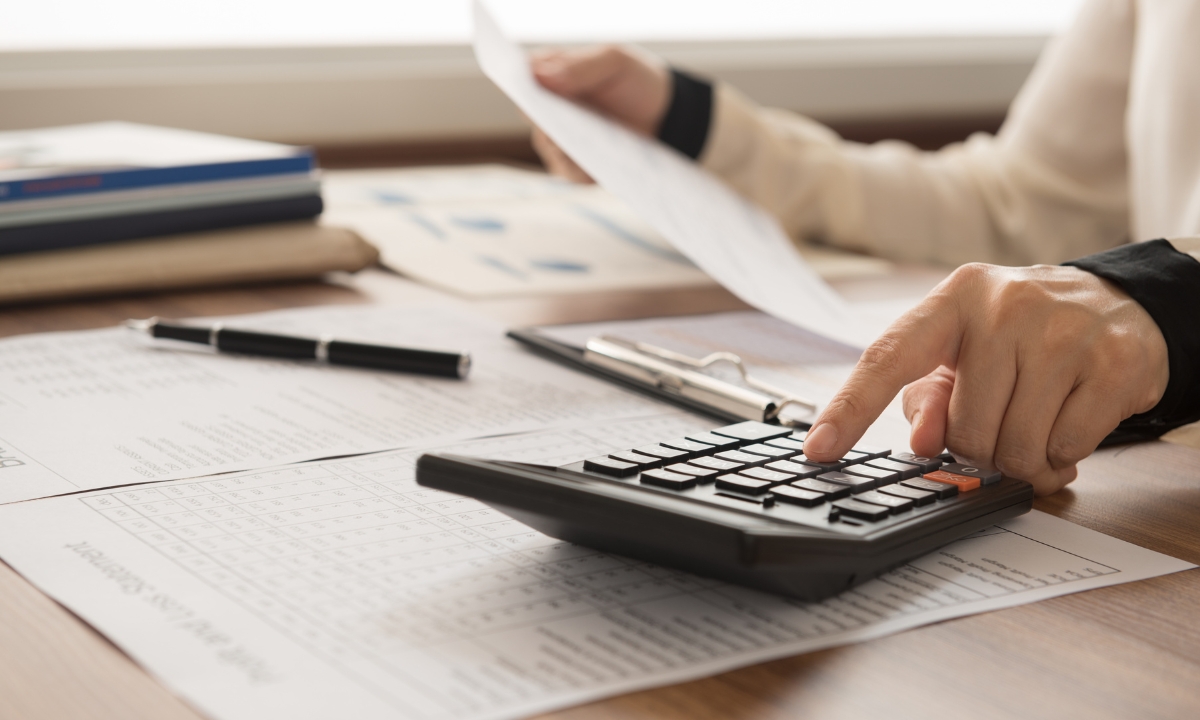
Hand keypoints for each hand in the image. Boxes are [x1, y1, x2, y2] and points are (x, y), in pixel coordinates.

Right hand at [529, 45, 671, 181]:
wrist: (663, 113)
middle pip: (532, 117)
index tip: (531, 96)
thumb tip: (540, 76)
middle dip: (545, 121)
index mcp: (550, 74)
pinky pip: (570, 172)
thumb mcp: (614, 61)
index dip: (524, 88)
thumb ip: (579, 66)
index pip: (524, 80)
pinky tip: (597, 165)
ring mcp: (559, 138)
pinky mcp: (575, 164)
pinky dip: (582, 170)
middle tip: (558, 125)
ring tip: (583, 145)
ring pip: (548, 147)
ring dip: (563, 148)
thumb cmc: (634, 80)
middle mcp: (548, 107)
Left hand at [802, 263, 1169, 494]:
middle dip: (982, 447)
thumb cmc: (1022, 336)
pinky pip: (1068, 448)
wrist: (1119, 305)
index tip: (818, 450)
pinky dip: (1064, 455)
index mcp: (953, 300)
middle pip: (966, 430)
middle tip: (1002, 421)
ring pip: (1018, 447)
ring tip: (1038, 422)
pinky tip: (1069, 422)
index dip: (849, 409)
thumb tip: (924, 443)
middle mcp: (1005, 306)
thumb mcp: (964, 354)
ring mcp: (1064, 331)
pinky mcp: (1114, 363)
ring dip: (1025, 458)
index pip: (887, 358)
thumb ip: (929, 397)